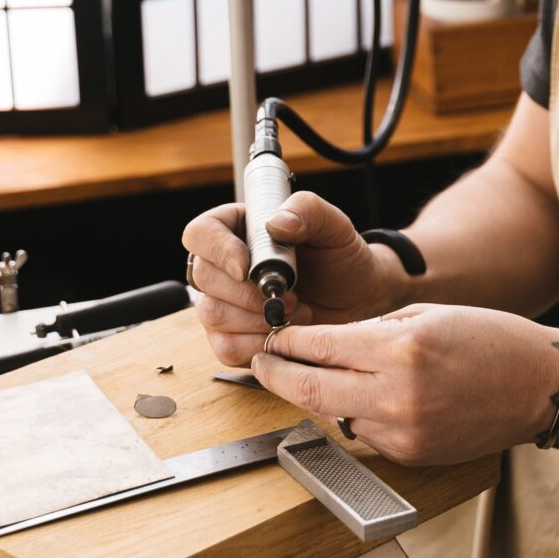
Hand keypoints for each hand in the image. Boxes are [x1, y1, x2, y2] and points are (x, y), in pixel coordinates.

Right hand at [182, 192, 401, 367]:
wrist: (357, 296)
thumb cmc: (340, 256)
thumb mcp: (333, 225)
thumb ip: (308, 210)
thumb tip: (276, 223)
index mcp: (238, 229)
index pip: (200, 234)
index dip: (216, 250)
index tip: (246, 266)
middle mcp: (224, 266)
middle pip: (204, 278)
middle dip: (247, 292)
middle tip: (291, 295)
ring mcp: (225, 303)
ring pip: (212, 314)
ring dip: (255, 319)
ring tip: (296, 312)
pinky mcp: (233, 336)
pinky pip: (225, 347)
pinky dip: (256, 344)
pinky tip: (284, 334)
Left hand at [249, 305, 558, 467]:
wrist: (539, 387)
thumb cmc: (490, 340)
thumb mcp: (426, 315)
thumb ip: (371, 332)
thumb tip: (323, 346)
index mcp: (400, 349)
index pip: (319, 348)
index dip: (286, 343)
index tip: (270, 339)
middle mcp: (396, 395)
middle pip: (310, 391)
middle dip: (278, 375)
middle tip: (262, 364)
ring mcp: (402, 432)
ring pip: (336, 415)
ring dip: (321, 396)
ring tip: (321, 377)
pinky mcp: (410, 456)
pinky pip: (366, 434)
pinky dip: (359, 415)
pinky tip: (374, 398)